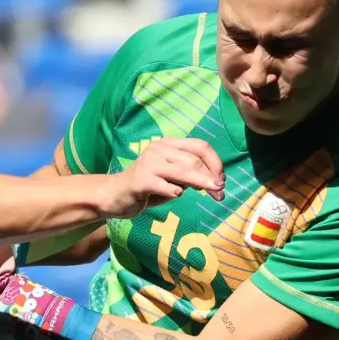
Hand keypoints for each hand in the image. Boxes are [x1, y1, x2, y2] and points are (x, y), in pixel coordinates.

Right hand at [100, 138, 223, 216]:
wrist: (116, 194)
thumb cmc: (149, 186)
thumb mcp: (172, 177)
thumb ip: (190, 175)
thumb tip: (214, 181)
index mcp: (169, 144)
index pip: (200, 147)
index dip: (216, 163)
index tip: (222, 180)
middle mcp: (159, 148)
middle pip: (194, 160)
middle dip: (211, 177)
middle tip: (220, 193)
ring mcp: (148, 163)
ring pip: (183, 171)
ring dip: (201, 183)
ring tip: (213, 193)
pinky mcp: (140, 180)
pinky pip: (164, 185)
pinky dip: (174, 190)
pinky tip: (177, 195)